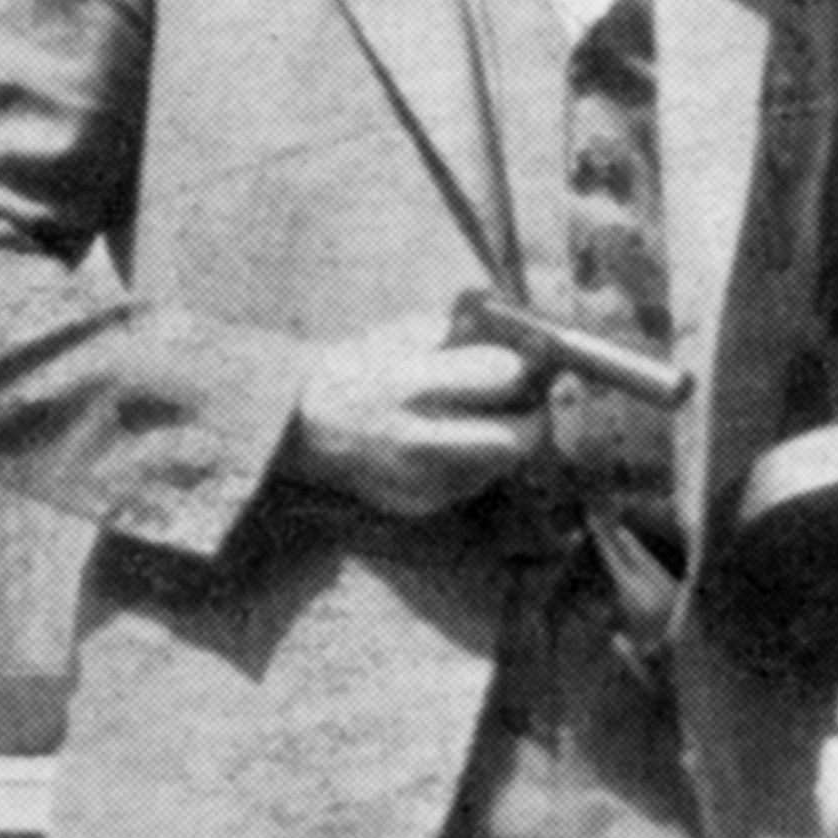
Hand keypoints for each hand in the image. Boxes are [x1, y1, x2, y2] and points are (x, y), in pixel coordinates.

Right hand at [289, 311, 545, 517]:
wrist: (301, 431)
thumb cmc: (355, 371)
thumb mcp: (397, 335)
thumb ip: (457, 331)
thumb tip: (519, 331)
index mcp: (410, 384)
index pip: (504, 375)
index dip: (525, 365)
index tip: (527, 360)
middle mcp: (418, 439)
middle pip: (518, 438)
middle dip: (535, 417)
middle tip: (531, 399)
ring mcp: (422, 480)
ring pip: (503, 464)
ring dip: (508, 439)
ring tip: (483, 416)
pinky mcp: (424, 505)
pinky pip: (475, 482)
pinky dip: (478, 461)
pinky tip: (452, 442)